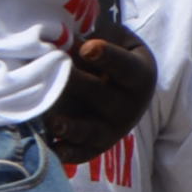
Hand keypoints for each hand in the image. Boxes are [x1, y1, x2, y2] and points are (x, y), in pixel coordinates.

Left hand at [39, 21, 156, 162]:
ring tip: (53, 121)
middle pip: (103, 96)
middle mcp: (130, 105)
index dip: (107, 57)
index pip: (125, 66)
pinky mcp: (98, 146)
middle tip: (54, 72)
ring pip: (92, 131)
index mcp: (140, 74)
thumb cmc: (114, 57)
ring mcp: (114, 128)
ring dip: (72, 128)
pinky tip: (52, 149)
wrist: (126, 90)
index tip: (86, 48)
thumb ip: (94, 38)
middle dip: (77, 84)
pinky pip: (82, 153)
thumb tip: (62, 39)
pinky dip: (66, 153)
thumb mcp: (114, 41)